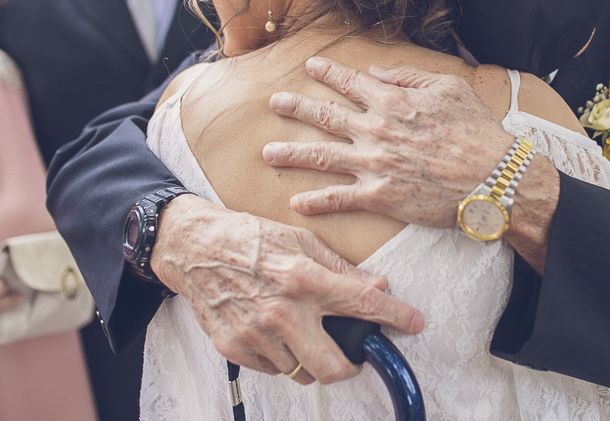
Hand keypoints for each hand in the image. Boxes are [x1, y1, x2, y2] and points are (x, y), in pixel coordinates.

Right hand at [150, 194, 423, 384]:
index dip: (396, 317)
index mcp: (304, 279)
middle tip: (352, 354)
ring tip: (302, 330)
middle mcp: (283, 311)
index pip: (362, 304)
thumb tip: (376, 288)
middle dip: (350, 366)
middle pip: (332, 366)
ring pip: (301, 370)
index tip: (415, 324)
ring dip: (310, 357)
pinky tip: (276, 331)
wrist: (194, 247)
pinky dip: (281, 356)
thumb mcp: (301, 240)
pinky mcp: (234, 347)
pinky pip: (272, 368)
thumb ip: (340, 269)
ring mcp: (257, 334)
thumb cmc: (249, 238)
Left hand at [263, 57, 513, 226]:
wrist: (493, 178)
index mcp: (391, 101)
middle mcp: (375, 130)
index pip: (350, 82)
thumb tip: (375, 71)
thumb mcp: (448, 88)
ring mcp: (374, 165)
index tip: (310, 67)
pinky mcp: (380, 197)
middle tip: (275, 103)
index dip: (327, 73)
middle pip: (324, 116)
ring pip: (321, 156)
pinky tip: (296, 202)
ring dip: (292, 154)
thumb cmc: (477, 130)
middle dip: (296, 107)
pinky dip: (316, 202)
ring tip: (268, 153)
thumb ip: (407, 77)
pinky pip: (339, 199)